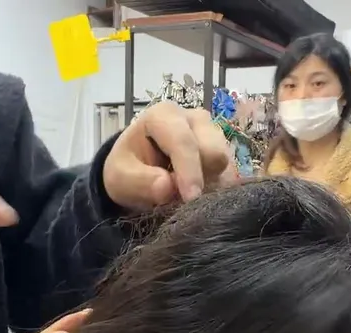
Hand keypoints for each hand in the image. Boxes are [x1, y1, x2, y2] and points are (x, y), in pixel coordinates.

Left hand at [102, 101, 235, 210]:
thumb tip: (167, 187)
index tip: (190, 198)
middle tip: (180, 198)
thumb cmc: (127, 170)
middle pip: (214, 151)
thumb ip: (140, 182)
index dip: (189, 171)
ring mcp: (212, 134)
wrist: (137, 171)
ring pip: (225, 164)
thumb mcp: (120, 178)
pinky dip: (216, 188)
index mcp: (163, 115)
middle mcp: (193, 118)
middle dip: (201, 178)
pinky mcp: (223, 151)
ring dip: (209, 185)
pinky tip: (197, 193)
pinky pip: (230, 174)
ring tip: (185, 194)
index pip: (184, 141)